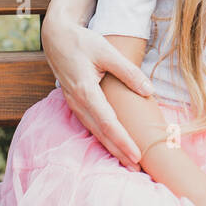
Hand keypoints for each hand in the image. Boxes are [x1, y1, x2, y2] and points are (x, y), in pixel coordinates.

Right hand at [42, 15, 153, 168]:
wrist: (56, 38)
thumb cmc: (82, 42)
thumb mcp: (107, 51)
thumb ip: (128, 71)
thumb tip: (149, 90)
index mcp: (85, 91)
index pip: (108, 122)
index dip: (123, 140)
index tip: (137, 154)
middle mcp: (77, 102)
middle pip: (101, 133)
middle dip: (119, 152)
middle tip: (137, 167)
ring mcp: (74, 104)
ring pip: (94, 131)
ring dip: (111, 147)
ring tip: (128, 161)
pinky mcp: (75, 103)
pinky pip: (90, 125)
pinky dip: (103, 137)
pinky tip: (113, 144)